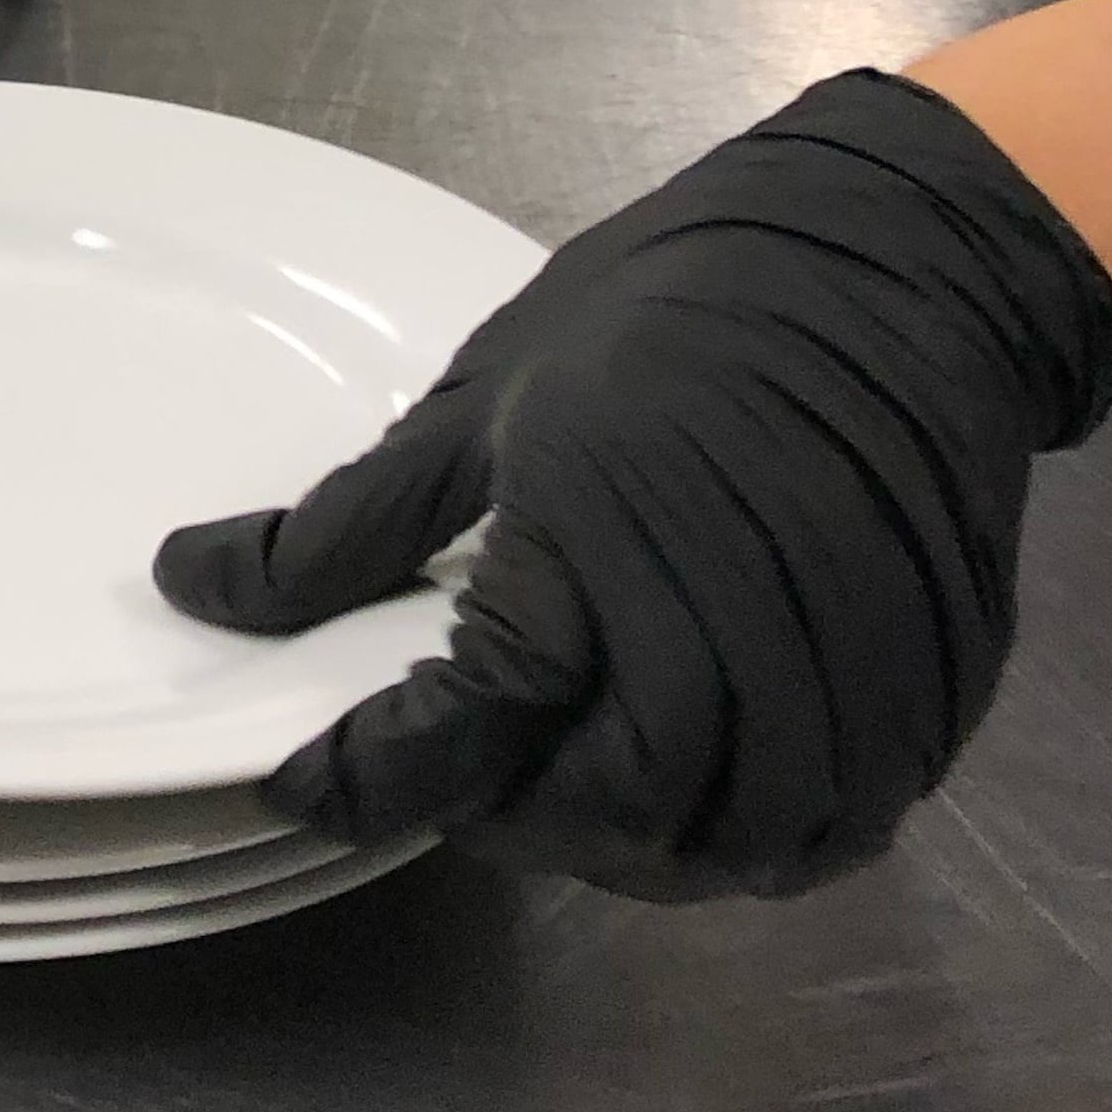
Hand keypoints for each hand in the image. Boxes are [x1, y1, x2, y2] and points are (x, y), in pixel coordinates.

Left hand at [153, 73, 1111, 896]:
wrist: (887, 260)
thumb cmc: (670, 310)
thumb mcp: (485, 393)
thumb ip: (349, 521)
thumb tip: (192, 584)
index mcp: (593, 536)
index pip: (467, 718)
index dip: (372, 778)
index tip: (306, 785)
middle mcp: (718, 619)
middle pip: (604, 804)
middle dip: (511, 823)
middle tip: (457, 788)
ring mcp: (836, 665)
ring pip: (723, 841)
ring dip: (630, 850)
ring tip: (567, 800)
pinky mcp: (920, 691)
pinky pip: (832, 828)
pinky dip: (750, 843)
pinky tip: (695, 802)